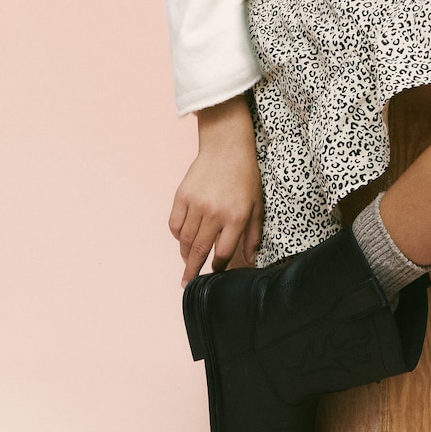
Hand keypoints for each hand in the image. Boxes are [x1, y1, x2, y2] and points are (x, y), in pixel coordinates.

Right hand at [169, 100, 264, 286]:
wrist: (226, 147)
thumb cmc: (245, 177)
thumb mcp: (256, 206)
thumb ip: (253, 235)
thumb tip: (251, 261)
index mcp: (235, 217)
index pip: (222, 253)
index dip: (217, 268)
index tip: (215, 275)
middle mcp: (214, 213)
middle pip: (199, 251)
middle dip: (193, 272)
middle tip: (188, 284)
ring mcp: (196, 204)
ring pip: (184, 240)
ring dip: (184, 254)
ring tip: (188, 261)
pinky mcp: (182, 196)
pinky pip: (174, 224)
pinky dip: (176, 235)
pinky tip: (182, 238)